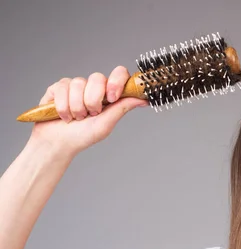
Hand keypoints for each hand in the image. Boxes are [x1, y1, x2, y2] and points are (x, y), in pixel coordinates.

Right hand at [29, 66, 148, 156]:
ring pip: (78, 83)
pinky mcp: (58, 88)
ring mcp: (75, 86)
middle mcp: (93, 87)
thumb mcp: (107, 123)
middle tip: (91, 115)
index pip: (119, 74)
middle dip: (93, 100)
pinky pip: (62, 88)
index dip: (116, 82)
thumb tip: (143, 99)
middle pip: (97, 77)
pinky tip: (64, 116)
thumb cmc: (83, 136)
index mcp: (108, 94)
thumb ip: (123, 107)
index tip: (112, 98)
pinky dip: (63, 106)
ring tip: (76, 118)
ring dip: (77, 107)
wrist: (58, 144)